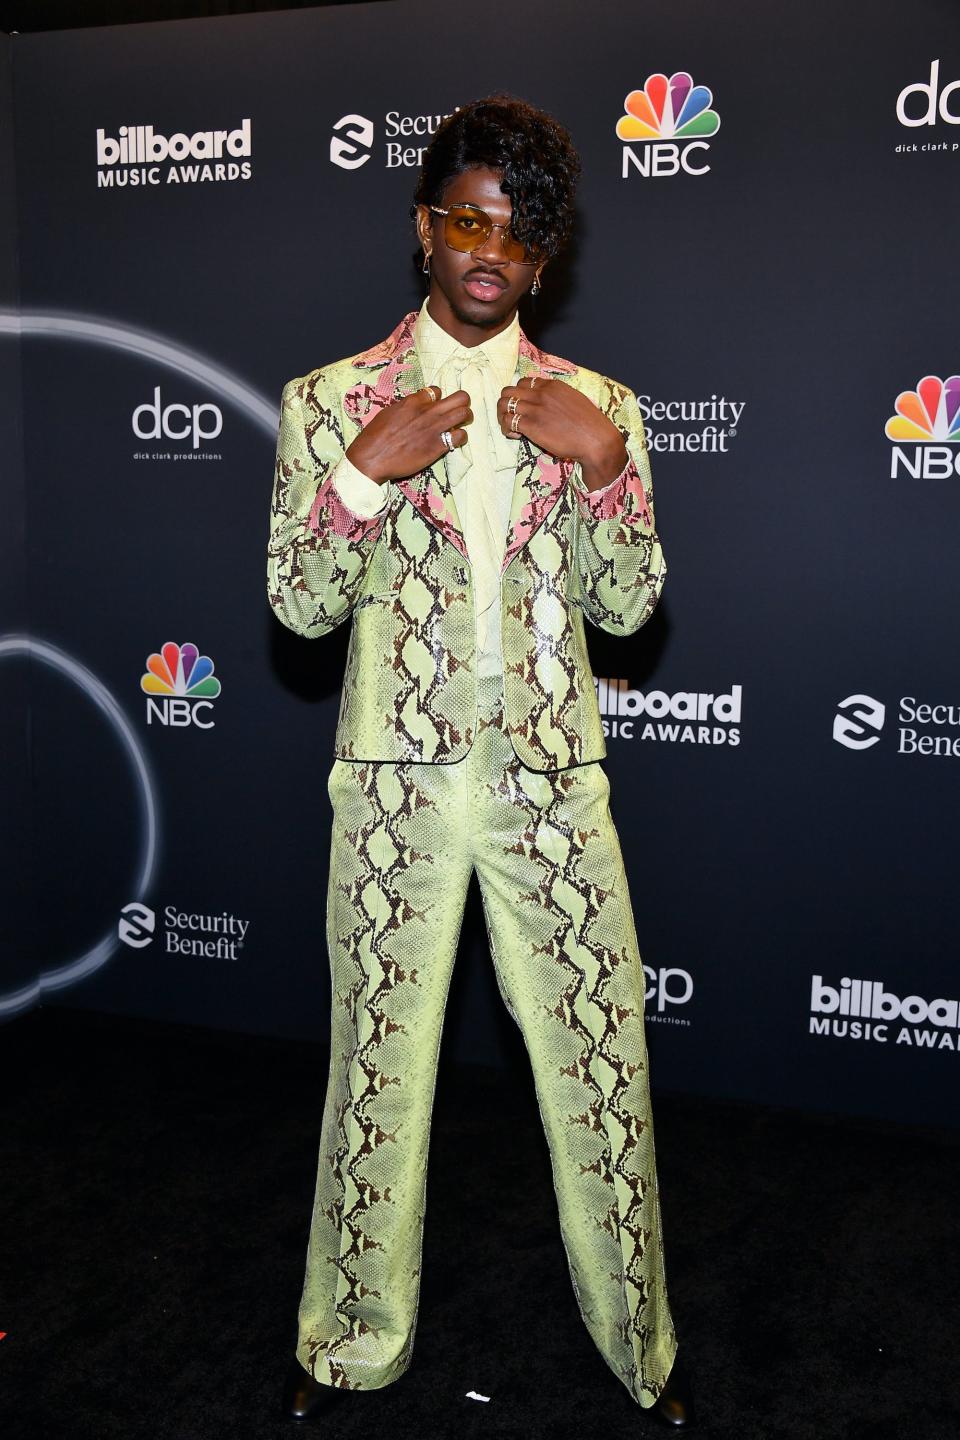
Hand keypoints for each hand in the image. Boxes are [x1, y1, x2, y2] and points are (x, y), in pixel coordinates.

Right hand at [345, 386, 472, 483]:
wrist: (372, 458)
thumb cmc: (374, 437)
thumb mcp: (388, 413)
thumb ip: (405, 408)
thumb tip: (413, 407)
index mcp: (413, 401)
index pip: (437, 391)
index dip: (439, 399)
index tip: (435, 407)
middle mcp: (427, 411)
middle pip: (460, 398)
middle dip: (462, 403)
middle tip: (458, 412)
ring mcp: (434, 428)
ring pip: (465, 414)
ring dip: (466, 418)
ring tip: (459, 425)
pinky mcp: (437, 446)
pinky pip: (461, 436)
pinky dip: (460, 438)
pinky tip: (453, 442)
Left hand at [496, 377, 627, 491]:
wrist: (596, 440)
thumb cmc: (590, 425)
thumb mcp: (574, 401)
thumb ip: (559, 398)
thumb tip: (549, 404)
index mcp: (552, 386)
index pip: (524, 382)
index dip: (520, 395)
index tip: (526, 408)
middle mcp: (541, 394)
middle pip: (509, 391)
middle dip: (506, 404)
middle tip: (513, 418)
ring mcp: (535, 409)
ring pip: (503, 404)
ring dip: (503, 417)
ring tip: (511, 428)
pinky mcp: (531, 425)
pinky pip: (508, 421)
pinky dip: (507, 429)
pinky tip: (516, 436)